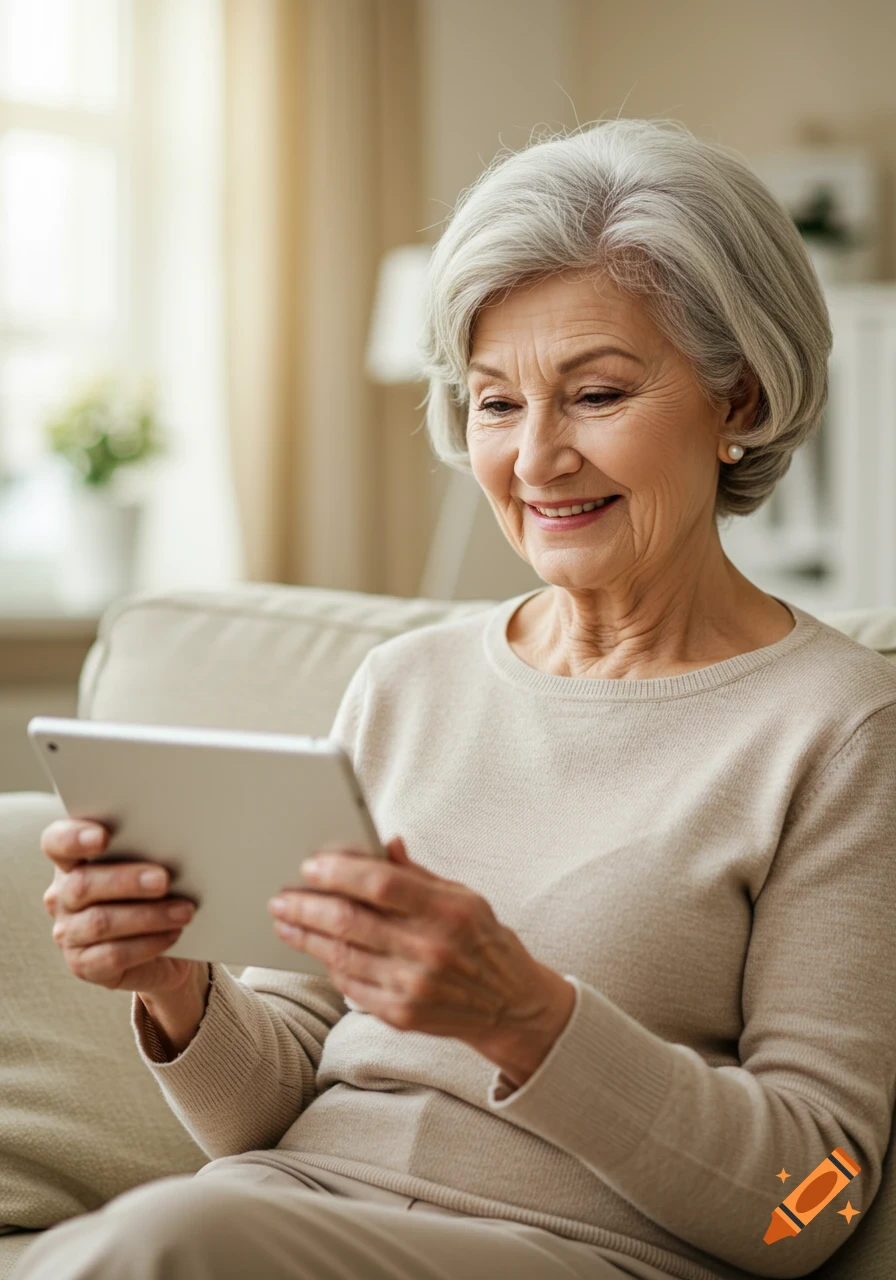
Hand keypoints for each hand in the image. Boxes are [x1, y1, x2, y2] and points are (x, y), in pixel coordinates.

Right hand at [40, 817, 204, 996]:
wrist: (172, 944)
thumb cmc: (158, 892)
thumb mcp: (153, 865)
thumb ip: (149, 850)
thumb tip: (171, 839)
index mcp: (73, 860)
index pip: (56, 842)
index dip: (74, 837)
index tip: (103, 837)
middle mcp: (63, 895)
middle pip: (82, 884)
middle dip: (127, 881)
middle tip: (164, 880)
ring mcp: (69, 932)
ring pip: (100, 922)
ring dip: (148, 916)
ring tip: (185, 911)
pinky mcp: (83, 965)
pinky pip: (112, 955)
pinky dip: (147, 944)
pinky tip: (173, 934)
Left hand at [267, 836, 575, 1086]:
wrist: (510, 1006)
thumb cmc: (483, 942)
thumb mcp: (464, 897)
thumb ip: (419, 874)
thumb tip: (384, 843)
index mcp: (448, 912)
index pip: (381, 884)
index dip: (340, 872)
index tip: (311, 866)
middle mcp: (430, 950)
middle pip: (351, 922)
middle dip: (307, 906)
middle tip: (281, 897)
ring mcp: (414, 987)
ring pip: (342, 955)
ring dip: (307, 936)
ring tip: (286, 921)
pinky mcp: (402, 1015)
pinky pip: (350, 986)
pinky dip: (329, 965)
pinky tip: (316, 950)